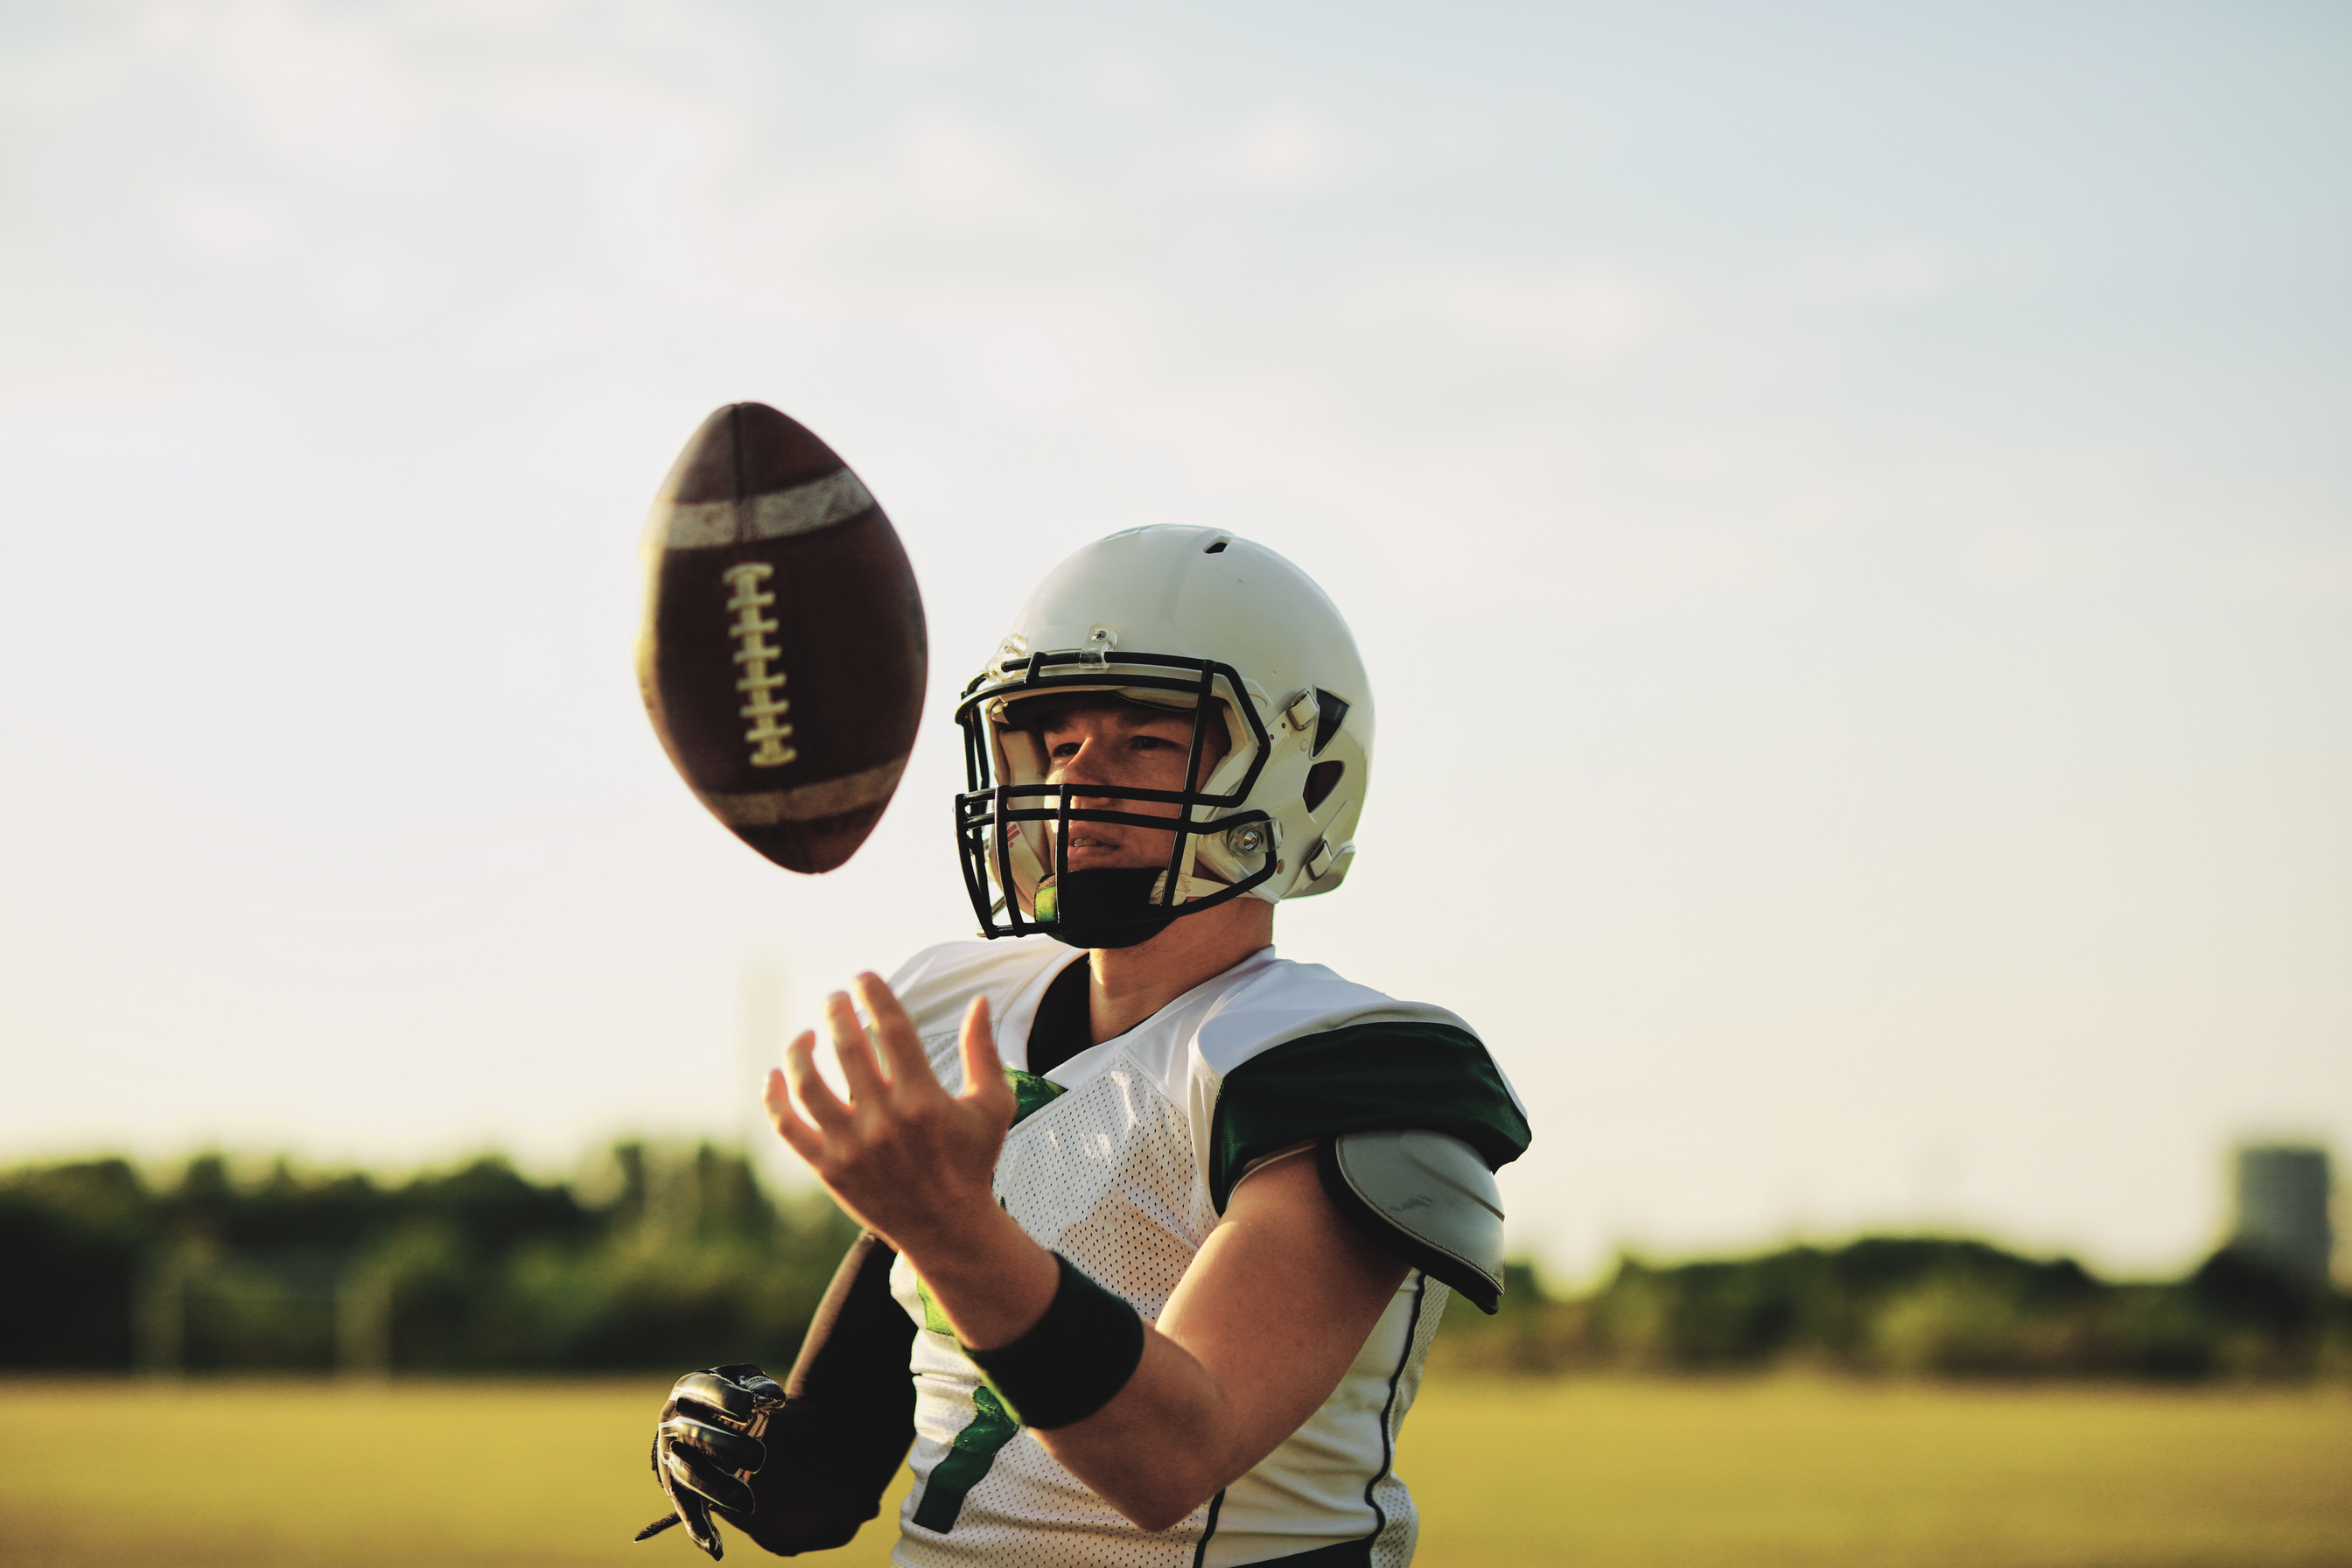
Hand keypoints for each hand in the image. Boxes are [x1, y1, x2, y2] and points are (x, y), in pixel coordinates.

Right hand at [633, 1364, 783, 1559]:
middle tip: (760, 1459)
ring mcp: (671, 1453)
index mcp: (689, 1388)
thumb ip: (760, 1386)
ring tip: (748, 1504)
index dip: (724, 1399)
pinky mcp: (677, 1483)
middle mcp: (673, 1421)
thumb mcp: (747, 1380)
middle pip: (695, 1436)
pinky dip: (698, 1529)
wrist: (720, 1416)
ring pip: (688, 1475)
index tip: (750, 1409)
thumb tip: (774, 1399)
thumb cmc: (735, 1392)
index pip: (703, 1391)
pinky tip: (717, 1549)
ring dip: (716, 1491)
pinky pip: (685, 1508)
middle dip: (727, 1448)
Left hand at [762, 974, 1016, 1258]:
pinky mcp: (828, 1169)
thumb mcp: (992, 1106)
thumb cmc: (971, 1162)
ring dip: (800, 1049)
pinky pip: (787, 1126)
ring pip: (807, 1083)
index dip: (874, 993)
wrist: (947, 1229)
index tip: (863, 977)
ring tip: (807, 1035)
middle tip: (834, 999)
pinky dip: (773, 1096)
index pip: (892, 1028)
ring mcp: (852, 1147)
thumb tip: (979, 1002)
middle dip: (836, 1011)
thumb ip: (982, 1051)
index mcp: (925, 1100)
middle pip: (847, 1047)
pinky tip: (776, 1074)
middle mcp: (885, 1121)